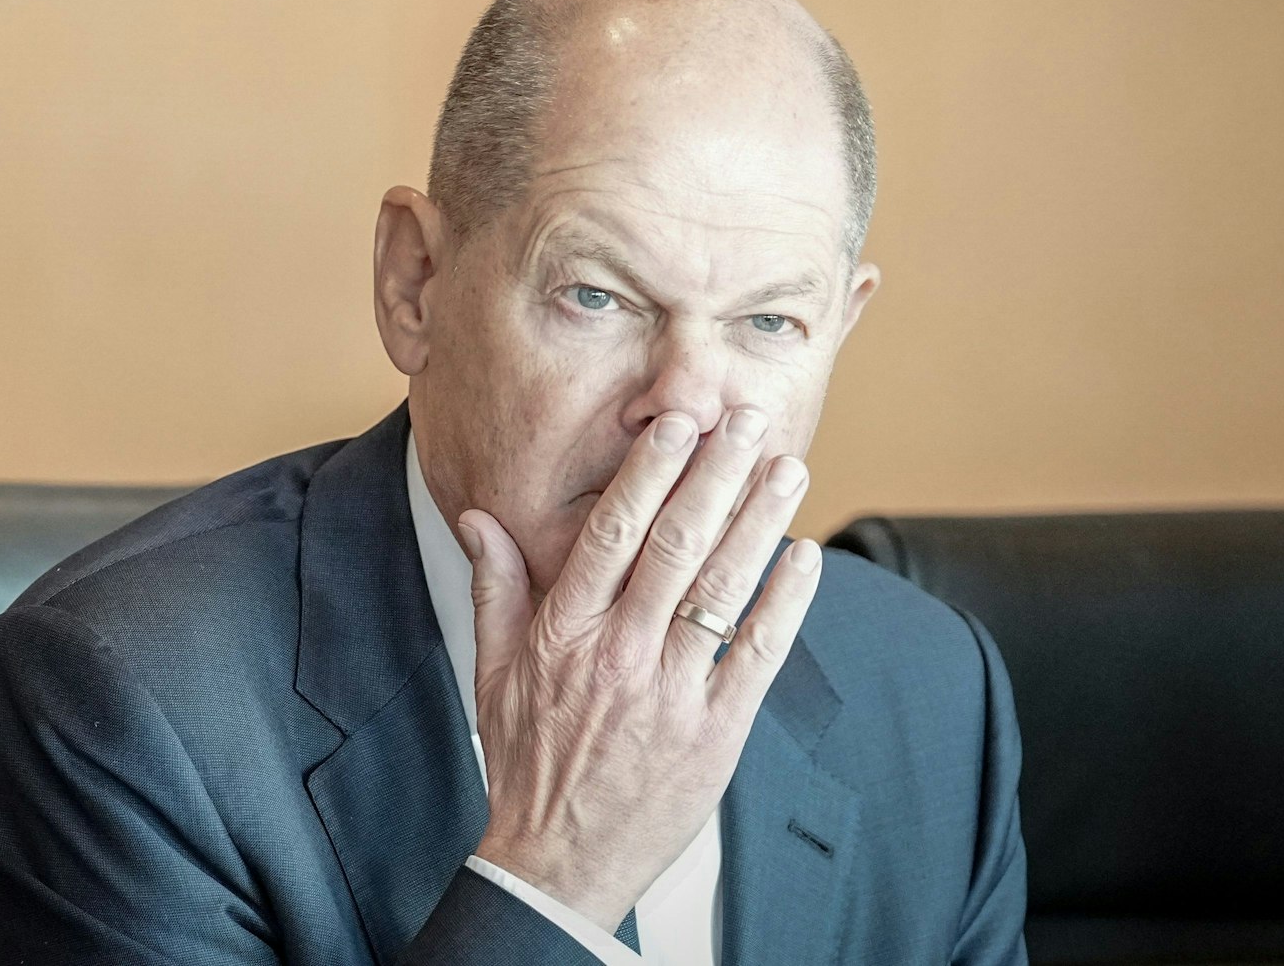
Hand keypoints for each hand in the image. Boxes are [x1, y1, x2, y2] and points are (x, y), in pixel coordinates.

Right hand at [454, 406, 822, 931]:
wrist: (557, 862)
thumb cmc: (526, 761)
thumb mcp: (493, 670)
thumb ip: (495, 587)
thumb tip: (478, 518)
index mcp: (562, 635)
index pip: (611, 535)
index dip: (649, 473)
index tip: (678, 423)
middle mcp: (617, 656)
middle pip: (674, 547)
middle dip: (716, 477)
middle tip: (747, 421)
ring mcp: (669, 695)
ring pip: (719, 592)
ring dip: (759, 523)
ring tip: (788, 469)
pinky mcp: (714, 734)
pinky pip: (755, 657)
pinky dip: (783, 604)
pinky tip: (804, 558)